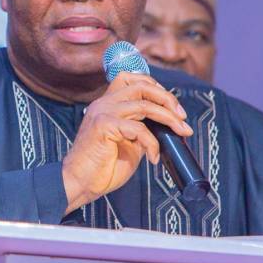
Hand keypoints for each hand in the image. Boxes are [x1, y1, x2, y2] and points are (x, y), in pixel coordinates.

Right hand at [61, 72, 191, 213]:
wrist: (80, 183)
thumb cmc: (103, 167)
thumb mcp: (129, 143)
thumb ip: (142, 130)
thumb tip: (166, 126)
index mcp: (108, 104)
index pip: (132, 79)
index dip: (156, 87)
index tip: (173, 107)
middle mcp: (104, 103)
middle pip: (142, 85)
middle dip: (167, 99)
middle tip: (182, 117)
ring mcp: (102, 112)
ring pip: (144, 104)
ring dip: (168, 118)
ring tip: (180, 132)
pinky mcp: (104, 126)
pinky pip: (139, 128)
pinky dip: (152, 143)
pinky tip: (153, 158)